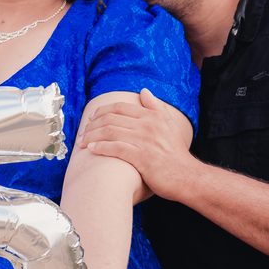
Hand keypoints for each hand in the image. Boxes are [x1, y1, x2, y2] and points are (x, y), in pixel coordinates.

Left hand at [79, 88, 195, 200]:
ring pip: (110, 132)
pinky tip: (91, 150)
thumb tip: (144, 91)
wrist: (187, 177)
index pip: (120, 107)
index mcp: (152, 116)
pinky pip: (116, 149)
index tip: (91, 119)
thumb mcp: (170, 125)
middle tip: (82, 133)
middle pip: (111, 118)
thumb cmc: (176, 154)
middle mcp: (148, 126)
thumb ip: (156, 107)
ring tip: (82, 143)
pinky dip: (101, 148)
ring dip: (91, 136)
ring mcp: (145, 141)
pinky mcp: (142, 158)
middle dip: (92, 125)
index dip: (101, 111)